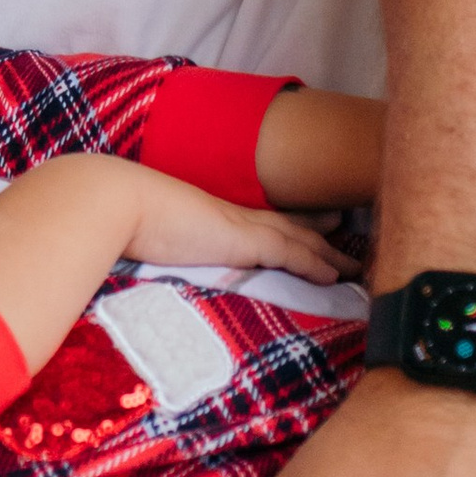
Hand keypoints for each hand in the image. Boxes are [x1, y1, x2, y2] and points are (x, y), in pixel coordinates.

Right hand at [121, 167, 355, 284]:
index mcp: (216, 216)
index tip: (314, 223)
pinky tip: (335, 275)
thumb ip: (168, 245)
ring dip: (330, 252)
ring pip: (299, 239)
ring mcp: (241, 226)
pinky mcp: (243, 240)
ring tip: (356, 263)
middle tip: (348, 232)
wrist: (119, 201)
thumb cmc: (126, 218)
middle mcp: (234, 216)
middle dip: (320, 231)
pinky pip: (290, 252)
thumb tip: (162, 256)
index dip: (291, 222)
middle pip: (289, 224)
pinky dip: (315, 263)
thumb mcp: (155, 234)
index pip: (263, 219)